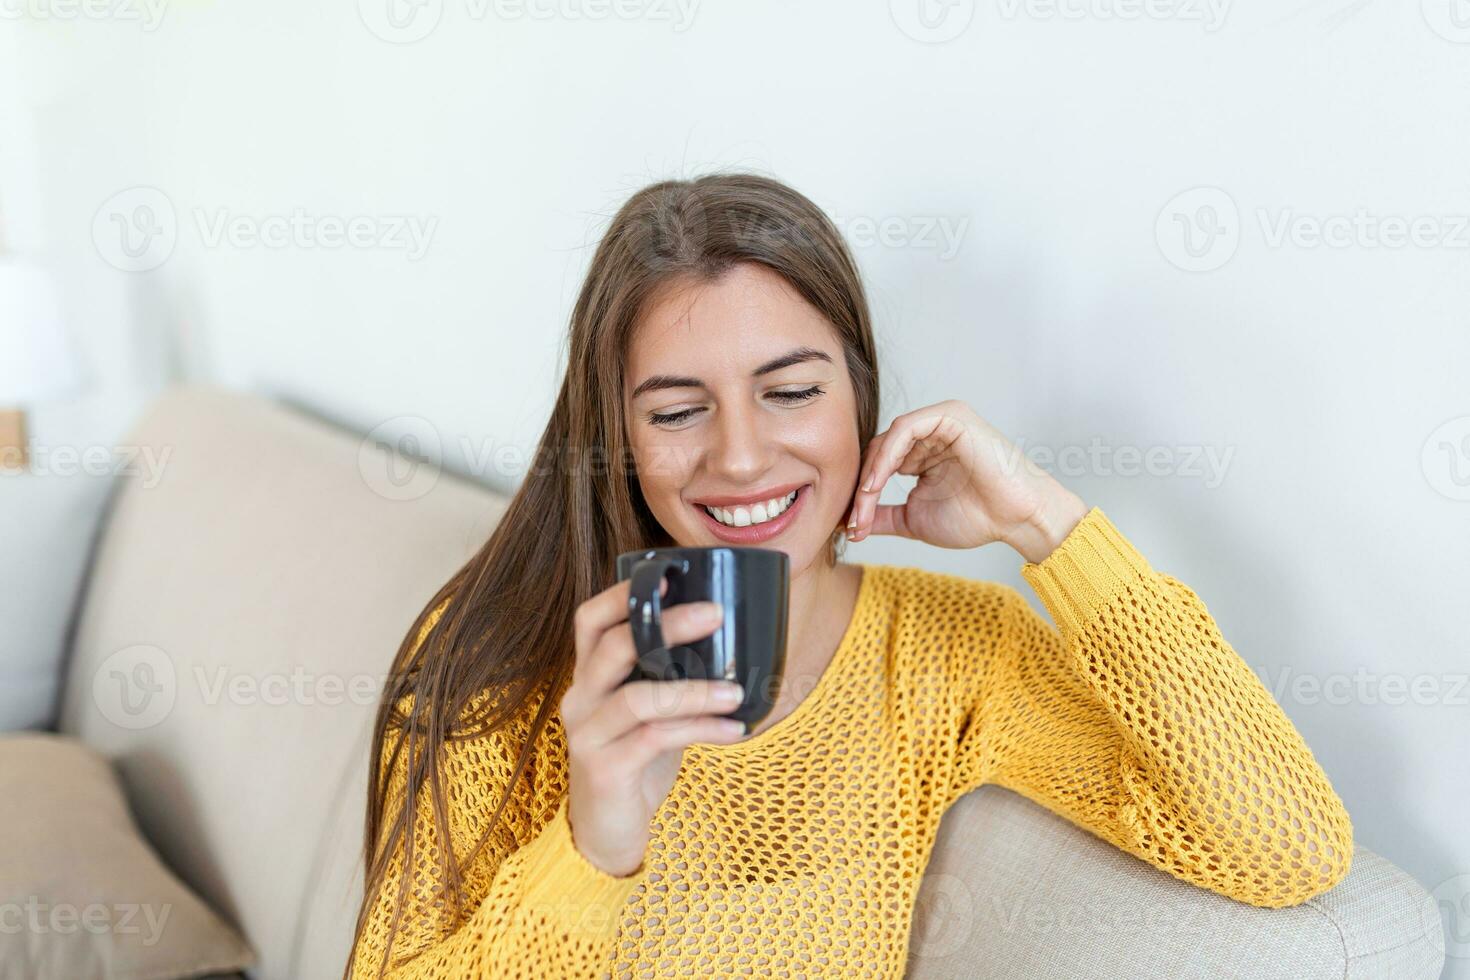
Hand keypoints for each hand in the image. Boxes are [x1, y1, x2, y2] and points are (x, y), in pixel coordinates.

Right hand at [560, 577, 745, 877]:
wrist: (606, 833)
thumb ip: (668, 678)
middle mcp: (579, 699)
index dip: (623, 593)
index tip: (667, 575)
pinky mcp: (605, 769)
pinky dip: (701, 730)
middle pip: (615, 646)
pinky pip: (656, 738)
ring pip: (640, 696)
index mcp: (588, 677)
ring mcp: (587, 734)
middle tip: (716, 614)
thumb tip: (726, 640)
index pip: (590, 620)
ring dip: (694, 690)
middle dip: (667, 625)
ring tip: (737, 690)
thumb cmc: (634, 762)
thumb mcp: (649, 712)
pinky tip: (734, 730)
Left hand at [845, 399, 1088, 563]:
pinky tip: (879, 482)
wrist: (1015, 519)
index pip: (878, 465)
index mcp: (921, 454)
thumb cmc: (976, 518)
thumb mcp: (914, 519)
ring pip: (888, 440)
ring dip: (872, 473)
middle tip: (856, 519)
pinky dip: (887, 455)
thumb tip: (848, 524)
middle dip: (863, 487)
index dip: (862, 494)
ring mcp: (939, 423)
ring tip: (866, 502)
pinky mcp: (949, 416)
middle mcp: (928, 435)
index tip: (853, 526)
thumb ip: (883, 516)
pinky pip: (905, 429)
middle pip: (878, 452)